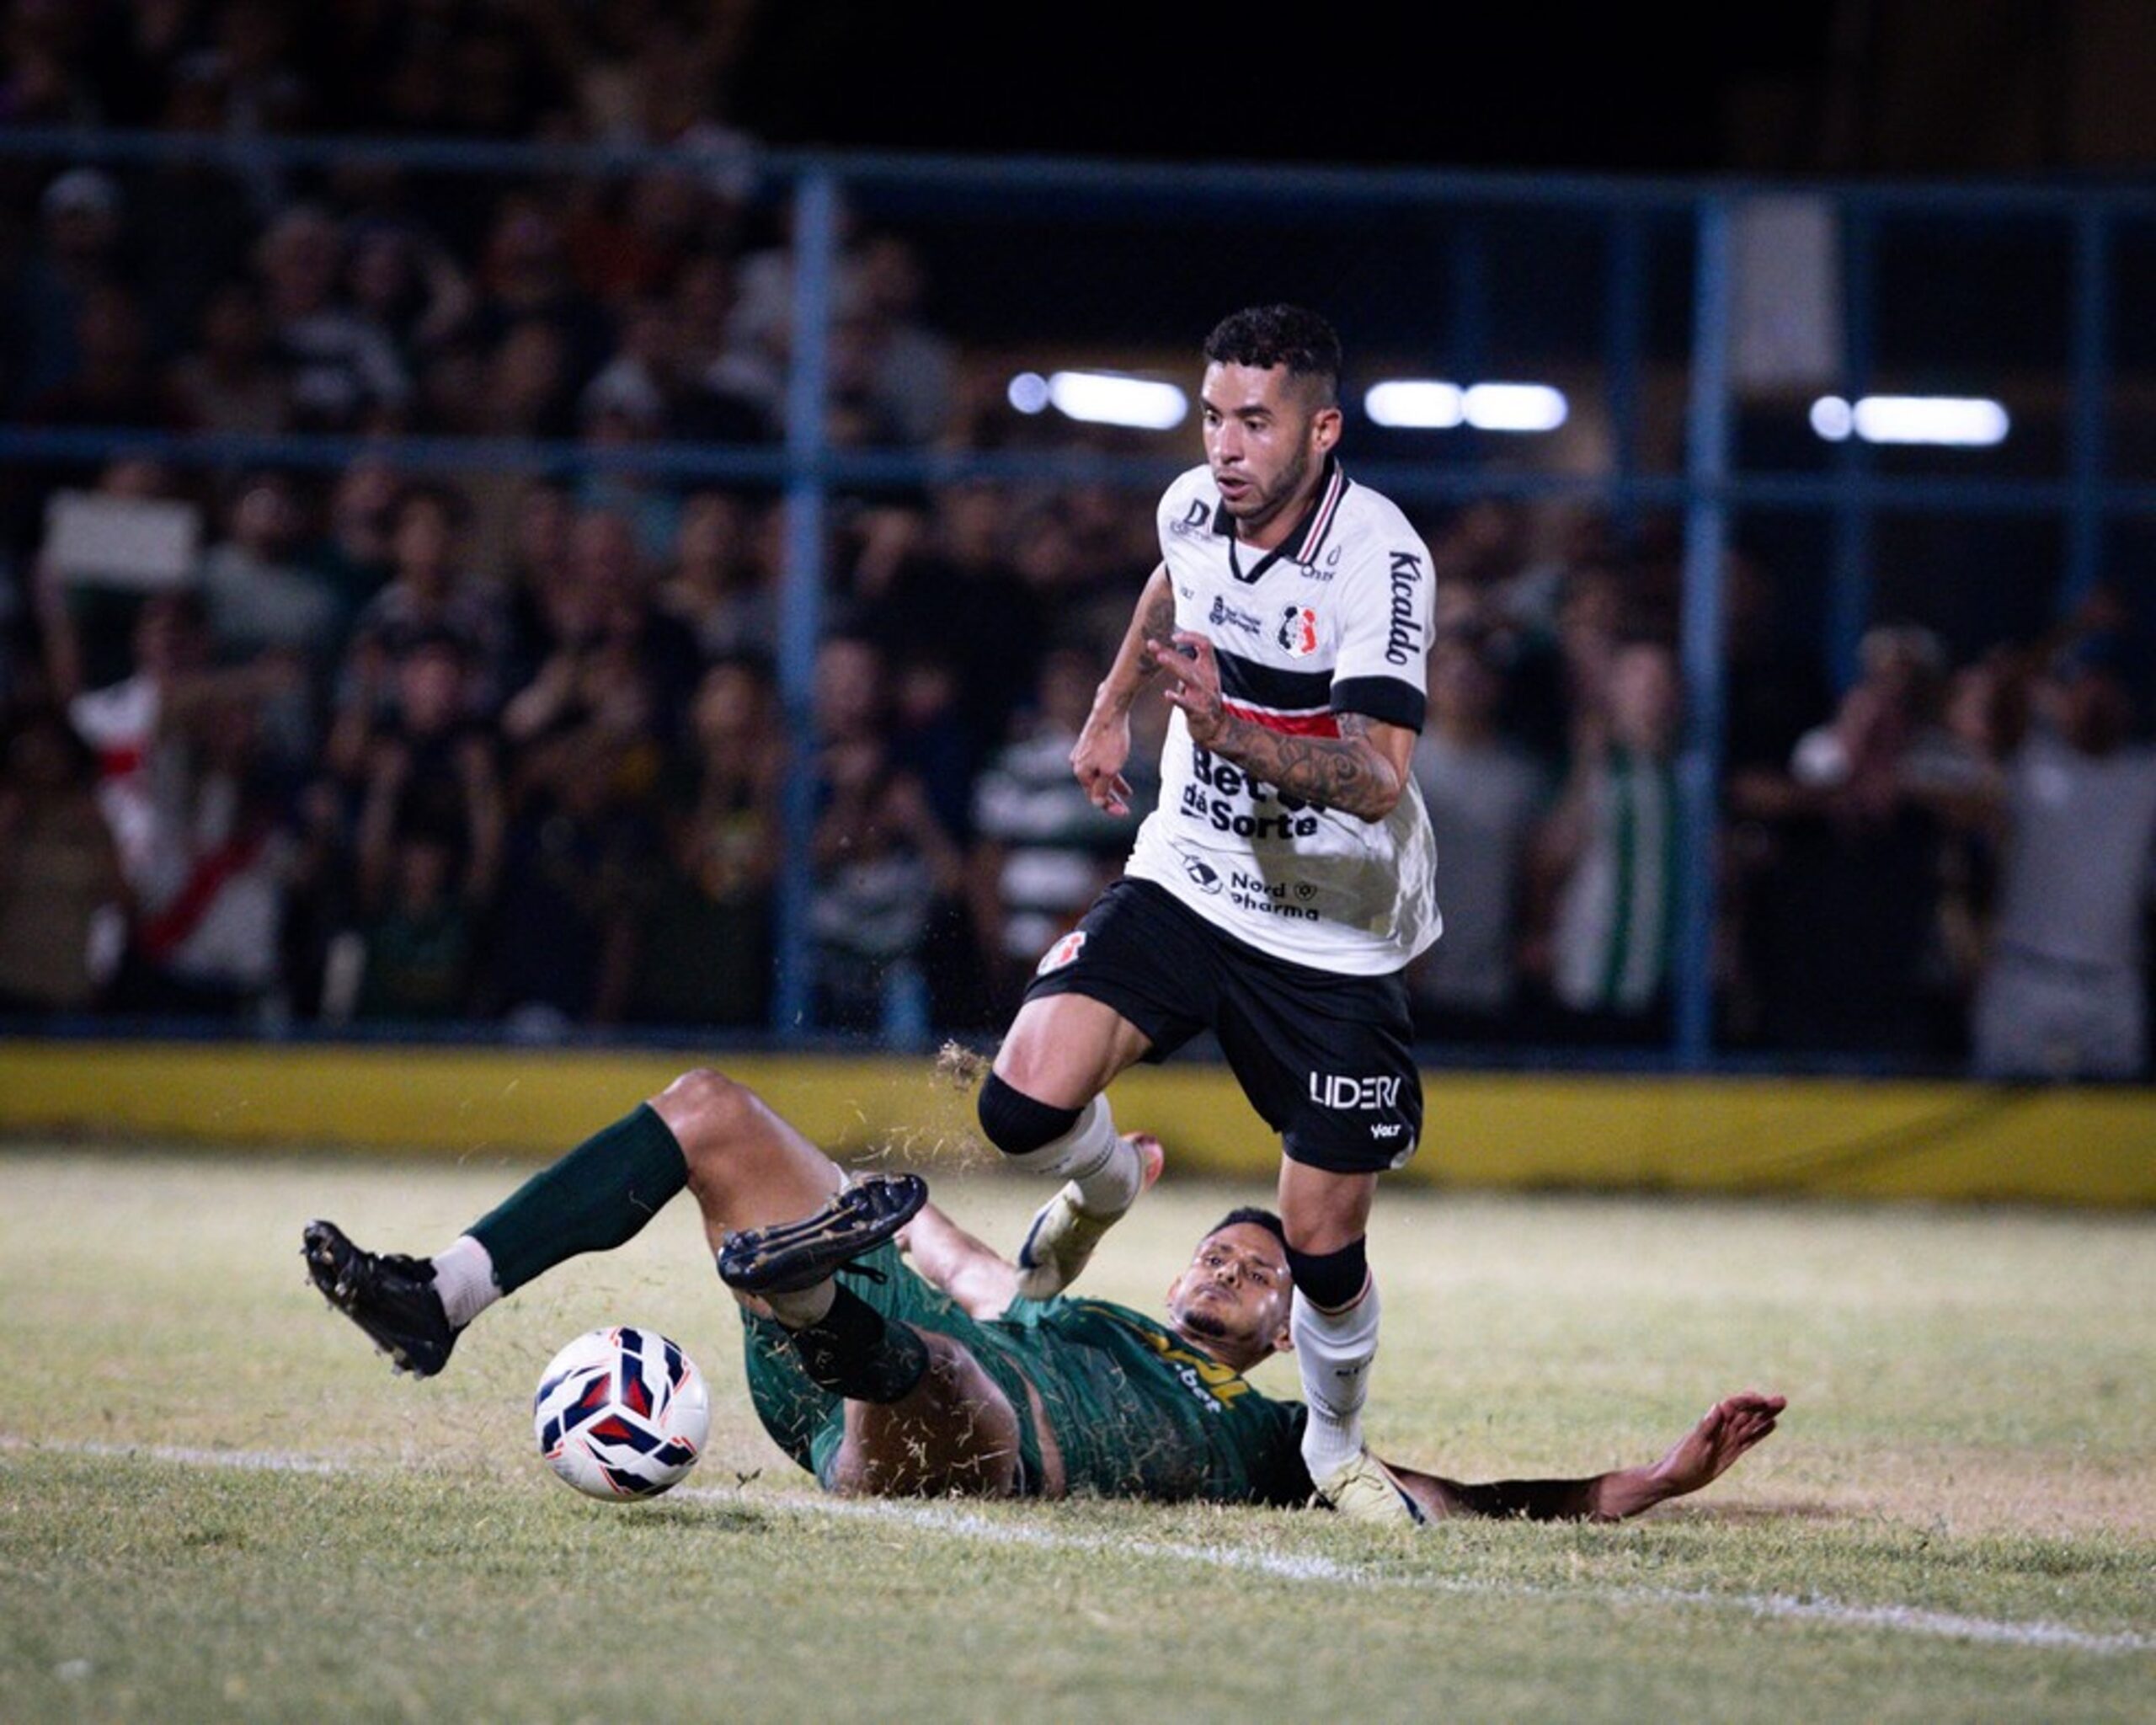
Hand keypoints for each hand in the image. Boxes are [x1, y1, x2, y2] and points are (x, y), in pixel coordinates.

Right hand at [1070, 708, 1135, 815]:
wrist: (1110, 710)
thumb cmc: (1111, 740)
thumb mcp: (1110, 770)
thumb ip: (1103, 788)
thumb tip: (1097, 803)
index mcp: (1081, 772)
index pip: (1094, 798)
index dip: (1110, 807)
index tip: (1125, 813)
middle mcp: (1077, 762)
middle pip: (1095, 787)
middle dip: (1110, 798)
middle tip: (1125, 808)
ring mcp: (1082, 752)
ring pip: (1098, 774)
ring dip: (1113, 784)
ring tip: (1127, 792)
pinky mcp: (1090, 742)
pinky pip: (1100, 762)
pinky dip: (1110, 770)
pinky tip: (1120, 768)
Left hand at [1150, 631, 1226, 747]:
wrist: (1215, 727)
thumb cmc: (1202, 698)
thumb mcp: (1198, 678)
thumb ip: (1183, 664)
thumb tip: (1162, 649)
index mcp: (1209, 668)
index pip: (1205, 644)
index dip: (1191, 637)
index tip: (1174, 636)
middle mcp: (1208, 679)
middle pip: (1189, 660)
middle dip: (1170, 652)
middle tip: (1152, 644)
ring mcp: (1204, 695)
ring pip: (1189, 677)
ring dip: (1174, 666)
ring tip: (1161, 657)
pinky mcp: (1199, 712)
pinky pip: (1188, 704)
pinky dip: (1178, 699)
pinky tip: (1167, 694)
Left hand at [1644, 1390, 1785, 1499]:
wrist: (1672, 1480)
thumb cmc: (1679, 1463)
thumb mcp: (1694, 1445)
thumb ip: (1707, 1426)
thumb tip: (1718, 1405)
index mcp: (1712, 1423)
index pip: (1733, 1406)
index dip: (1748, 1401)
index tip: (1763, 1401)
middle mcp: (1722, 1429)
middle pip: (1746, 1413)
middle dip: (1763, 1405)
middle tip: (1782, 1400)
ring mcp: (1727, 1440)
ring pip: (1750, 1425)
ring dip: (1765, 1416)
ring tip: (1781, 1407)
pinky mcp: (1730, 1453)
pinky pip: (1749, 1440)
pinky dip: (1760, 1432)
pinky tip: (1771, 1425)